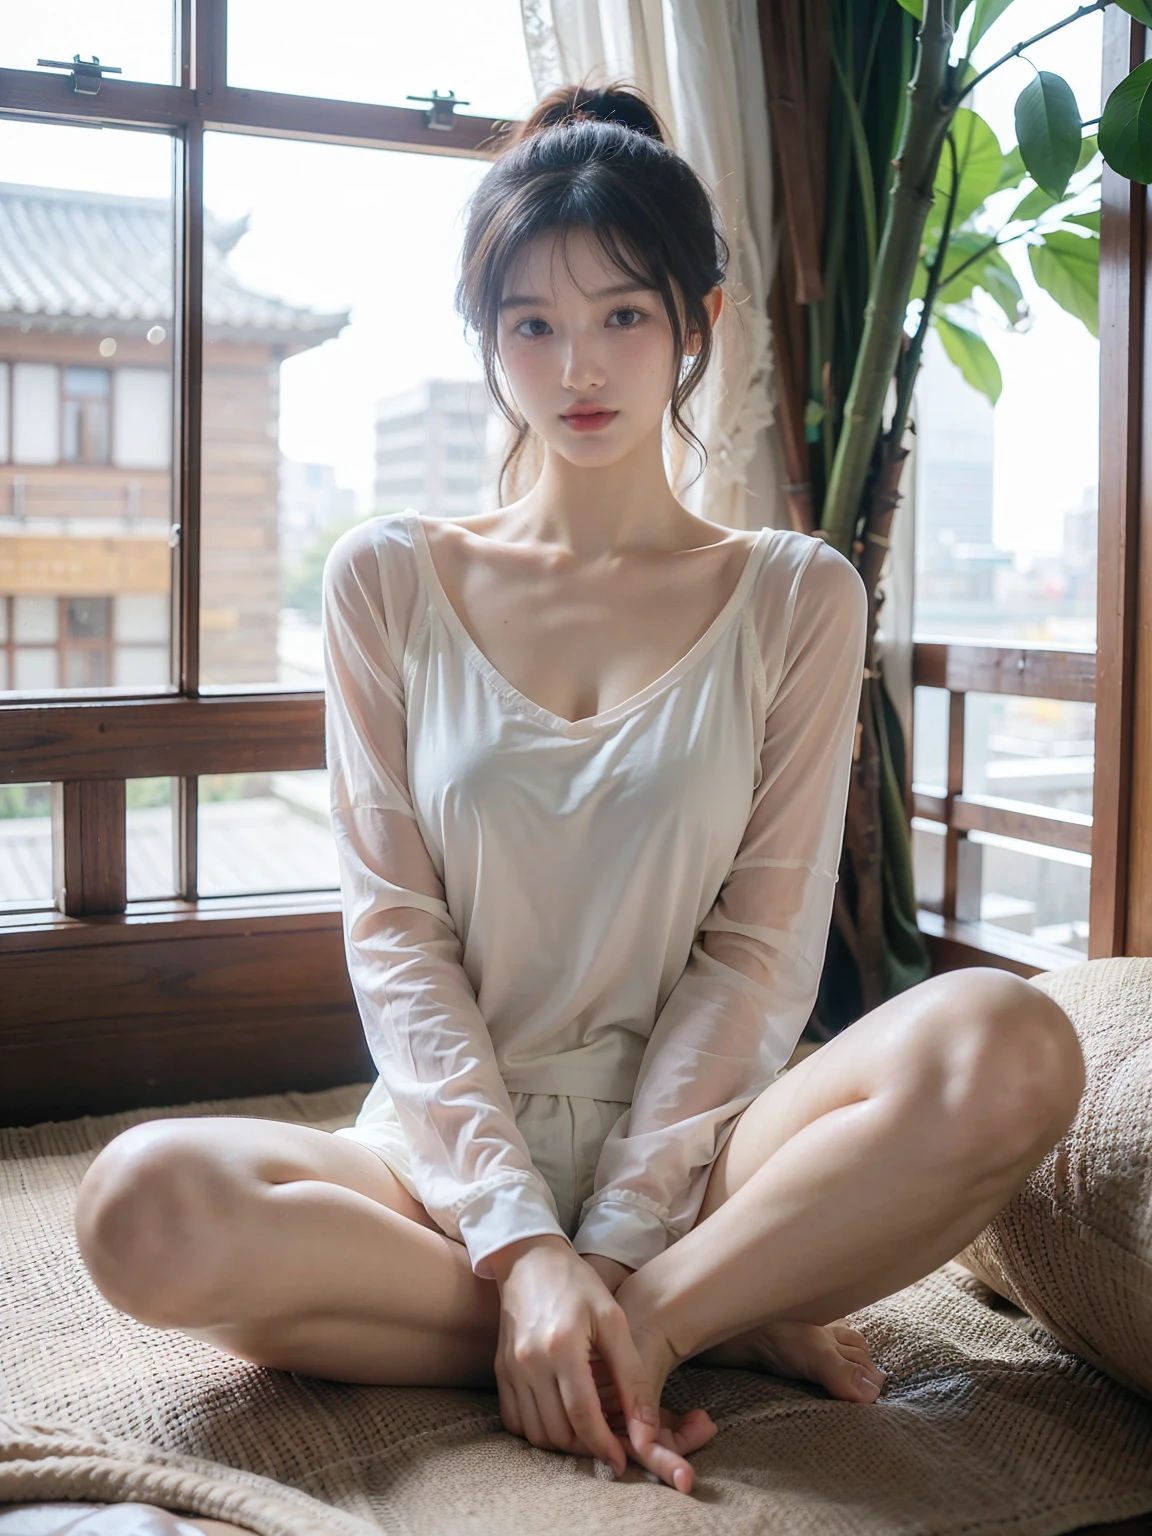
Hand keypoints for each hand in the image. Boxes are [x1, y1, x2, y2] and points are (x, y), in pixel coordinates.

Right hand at [488, 1235, 701, 1490]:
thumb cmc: (578, 1285)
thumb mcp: (613, 1322)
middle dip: (586, 1448)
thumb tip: (646, 1433)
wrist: (530, 1260)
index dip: (604, 1446)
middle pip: (558, 1432)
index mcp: (561, 1346)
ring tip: (587, 1433)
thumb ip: (632, 1378)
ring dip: (563, 1442)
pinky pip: (515, 1421)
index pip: (583, 1416)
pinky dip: (538, 1430)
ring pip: (536, 1433)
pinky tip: (559, 1418)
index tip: (621, 1461)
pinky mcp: (500, 1371)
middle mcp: (529, 1362)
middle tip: (607, 1446)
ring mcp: (510, 1368)